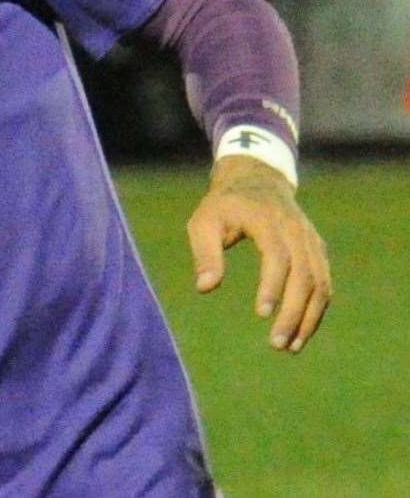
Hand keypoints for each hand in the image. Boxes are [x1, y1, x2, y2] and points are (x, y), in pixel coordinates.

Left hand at [186, 155, 331, 352]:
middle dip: (293, 312)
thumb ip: (204, 253)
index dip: (273, 285)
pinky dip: (317, 310)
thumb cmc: (223, 206)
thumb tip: (205, 288)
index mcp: (268, 220)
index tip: (261, 313)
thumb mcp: (204, 222)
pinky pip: (324, 283)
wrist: (256, 180)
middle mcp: (296, 230)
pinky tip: (301, 332)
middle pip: (304, 275)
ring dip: (309, 318)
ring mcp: (311, 240)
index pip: (277, 255)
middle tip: (276, 344)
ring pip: (320, 283)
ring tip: (291, 347)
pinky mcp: (317, 250)